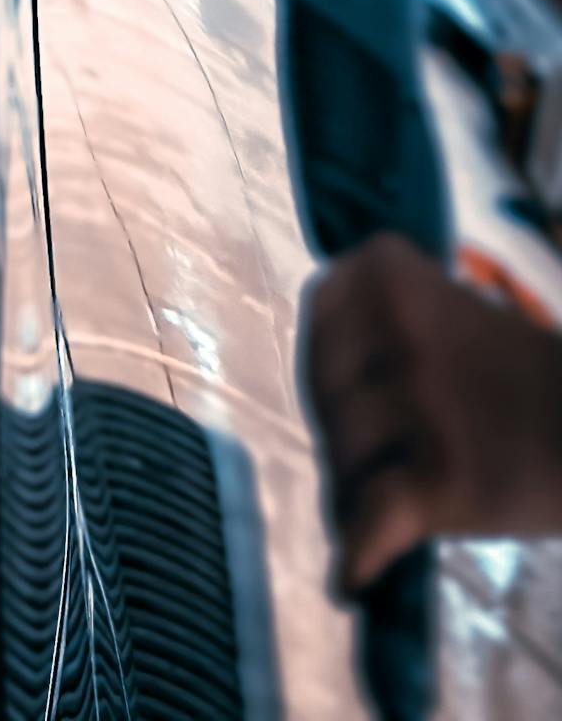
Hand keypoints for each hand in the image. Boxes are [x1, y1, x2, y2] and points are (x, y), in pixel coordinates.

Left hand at [301, 233, 561, 591]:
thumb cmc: (529, 377)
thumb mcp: (449, 312)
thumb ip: (382, 335)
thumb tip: (325, 406)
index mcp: (391, 275)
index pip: (323, 311)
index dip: (330, 356)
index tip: (354, 383)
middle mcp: (398, 329)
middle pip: (326, 392)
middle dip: (340, 429)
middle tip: (375, 457)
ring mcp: (420, 403)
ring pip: (343, 459)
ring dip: (355, 492)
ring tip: (380, 507)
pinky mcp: (444, 480)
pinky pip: (373, 521)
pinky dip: (360, 553)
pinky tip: (353, 577)